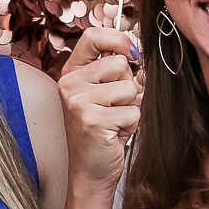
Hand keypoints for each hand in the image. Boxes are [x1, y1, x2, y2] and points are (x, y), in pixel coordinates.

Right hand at [59, 27, 141, 190]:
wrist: (89, 172)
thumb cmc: (102, 131)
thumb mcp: (104, 94)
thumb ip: (115, 70)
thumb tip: (138, 49)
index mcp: (71, 73)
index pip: (93, 36)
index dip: (118, 39)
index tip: (131, 54)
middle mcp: (70, 84)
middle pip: (120, 64)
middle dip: (128, 86)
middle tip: (115, 107)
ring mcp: (78, 102)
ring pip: (129, 88)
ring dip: (131, 107)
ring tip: (115, 121)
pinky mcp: (93, 121)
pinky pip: (132, 110)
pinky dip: (132, 124)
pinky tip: (115, 134)